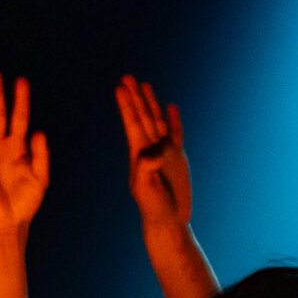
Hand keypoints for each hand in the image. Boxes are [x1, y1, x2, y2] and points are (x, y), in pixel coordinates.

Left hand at [114, 75, 192, 229]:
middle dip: (135, 97)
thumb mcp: (146, 188)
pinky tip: (171, 107)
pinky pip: (175, 134)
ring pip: (156, 121)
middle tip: (127, 77)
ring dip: (151, 103)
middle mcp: (150, 148)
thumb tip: (154, 153)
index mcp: (139, 153)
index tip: (120, 88)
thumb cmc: (153, 207)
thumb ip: (146, 169)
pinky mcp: (177, 158)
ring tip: (145, 85)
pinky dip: (173, 120)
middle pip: (142, 117)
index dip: (126, 106)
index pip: (132, 123)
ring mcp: (164, 152)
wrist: (167, 220)